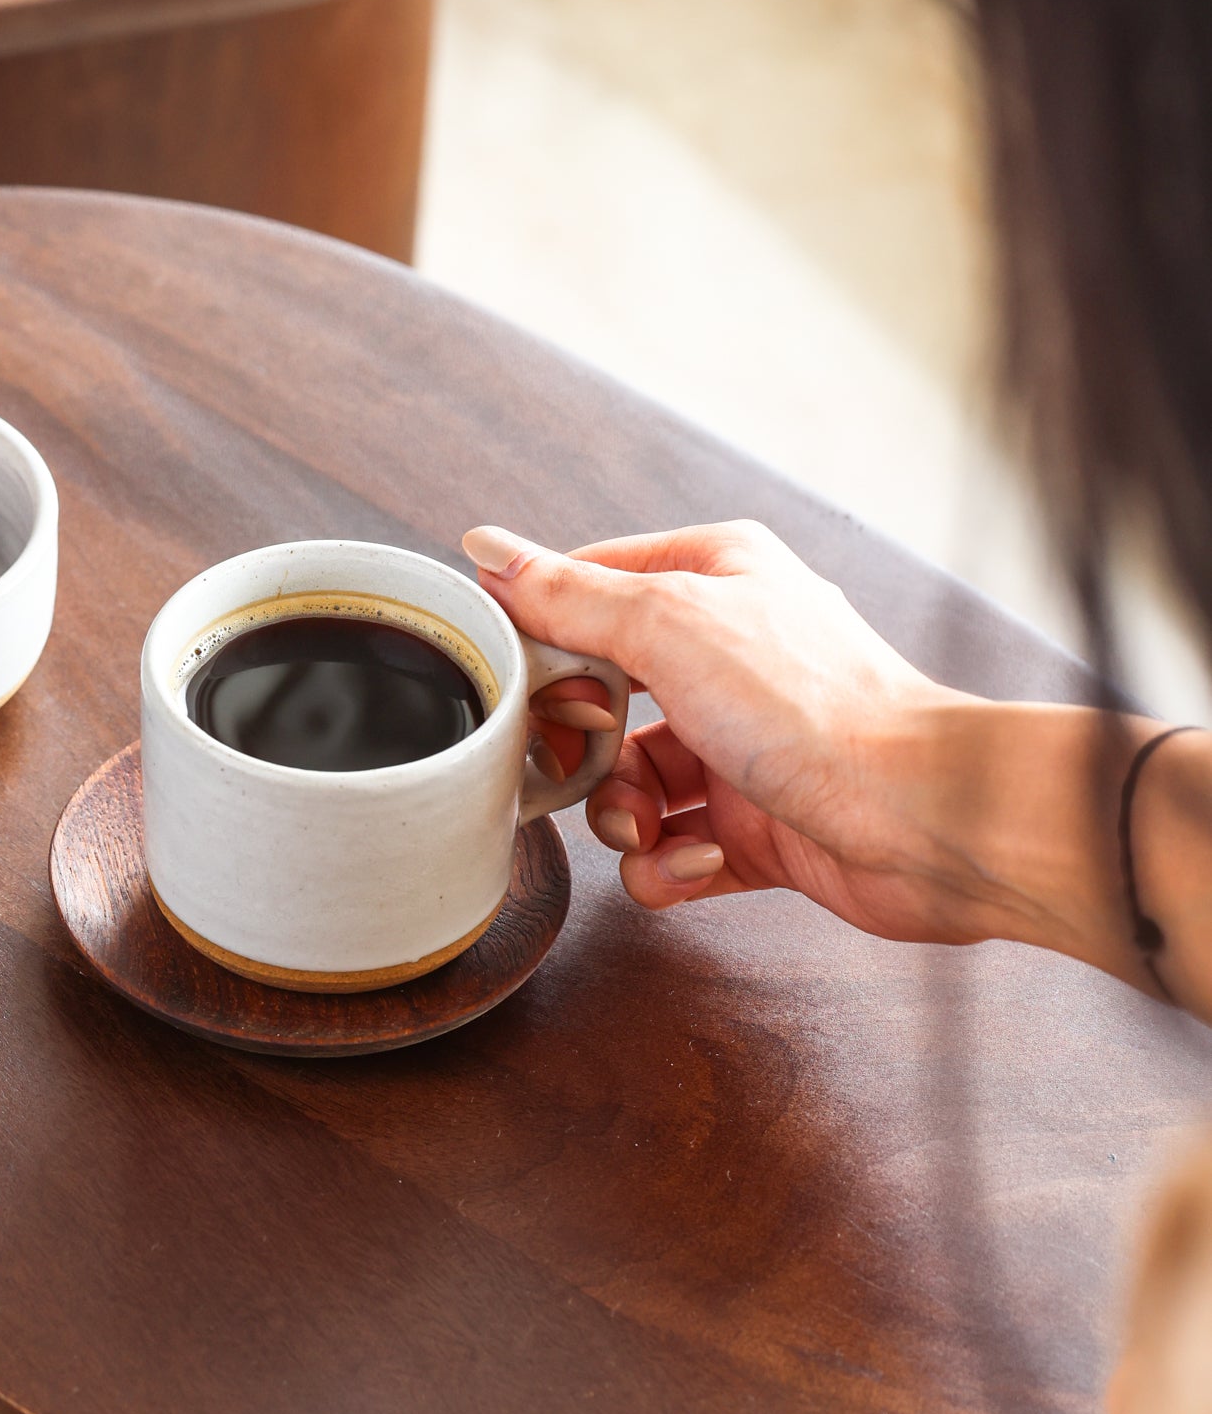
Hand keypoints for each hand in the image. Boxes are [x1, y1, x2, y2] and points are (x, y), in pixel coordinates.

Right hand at [474, 517, 1076, 951]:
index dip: (544, 643)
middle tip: (586, 763)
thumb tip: (488, 549)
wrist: (924, 818)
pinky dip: (666, 864)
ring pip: (626, 782)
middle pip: (598, 698)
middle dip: (580, 746)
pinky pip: (670, 847)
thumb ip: (570, 596)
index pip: (587, 592)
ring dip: (618, 816)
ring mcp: (740, 744)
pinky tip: (696, 859)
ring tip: (647, 826)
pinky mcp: (754, 826)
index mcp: (714, 579)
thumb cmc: (817, 707)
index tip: (526, 685)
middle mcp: (727, 655)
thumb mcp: (669, 627)